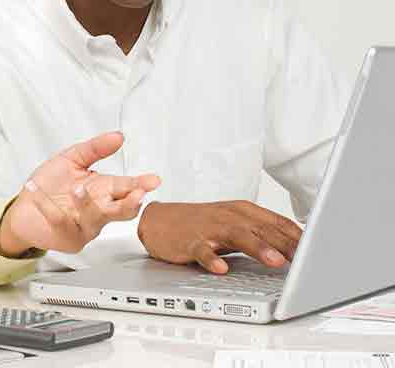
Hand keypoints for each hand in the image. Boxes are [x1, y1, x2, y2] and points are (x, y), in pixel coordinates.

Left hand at [0, 132, 159, 254]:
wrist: (25, 207)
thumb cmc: (51, 184)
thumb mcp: (72, 158)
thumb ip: (95, 148)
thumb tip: (118, 136)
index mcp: (104, 189)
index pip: (128, 187)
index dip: (141, 184)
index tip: (153, 180)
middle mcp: (99, 209)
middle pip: (122, 210)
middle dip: (130, 203)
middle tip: (136, 194)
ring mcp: (86, 226)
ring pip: (95, 218)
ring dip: (87, 203)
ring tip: (77, 189)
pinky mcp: (69, 238)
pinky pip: (63, 223)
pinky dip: (50, 208)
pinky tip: (37, 194)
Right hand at [137, 200, 301, 273]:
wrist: (161, 220)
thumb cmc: (201, 224)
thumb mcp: (234, 225)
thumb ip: (260, 235)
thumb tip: (295, 249)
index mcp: (242, 211)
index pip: (277, 222)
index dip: (299, 237)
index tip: (319, 252)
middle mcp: (229, 216)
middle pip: (262, 228)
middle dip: (286, 244)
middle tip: (308, 260)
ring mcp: (209, 228)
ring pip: (237, 235)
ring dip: (258, 248)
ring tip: (275, 261)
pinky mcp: (190, 240)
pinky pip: (203, 250)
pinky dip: (212, 259)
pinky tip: (221, 268)